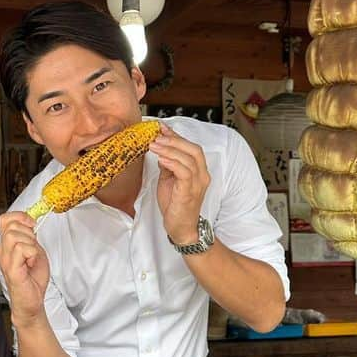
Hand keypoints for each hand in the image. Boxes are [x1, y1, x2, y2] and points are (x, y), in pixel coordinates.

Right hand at [0, 212, 50, 325]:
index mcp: (6, 246)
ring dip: (30, 244)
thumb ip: (30, 237)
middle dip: (28, 232)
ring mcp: (5, 260)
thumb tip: (31, 222)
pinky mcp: (11, 269)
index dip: (20, 217)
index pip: (5, 219)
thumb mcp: (35, 251)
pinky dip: (32, 254)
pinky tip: (31, 264)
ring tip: (31, 257)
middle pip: (10, 225)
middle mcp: (3, 252)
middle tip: (33, 247)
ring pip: (14, 236)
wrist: (31, 302)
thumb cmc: (32, 280)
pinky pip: (21, 249)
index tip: (32, 225)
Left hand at [150, 124, 209, 244]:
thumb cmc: (175, 205)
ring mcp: (198, 184)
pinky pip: (184, 173)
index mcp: (199, 171)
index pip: (191, 148)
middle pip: (193, 149)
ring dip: (170, 149)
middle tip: (156, 135)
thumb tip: (160, 149)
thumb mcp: (169, 180)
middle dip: (174, 140)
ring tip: (154, 145)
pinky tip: (161, 159)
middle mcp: (202, 175)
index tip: (161, 127)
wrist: (181, 228)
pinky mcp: (190, 192)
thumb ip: (168, 165)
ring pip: (189, 159)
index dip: (177, 136)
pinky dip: (172, 163)